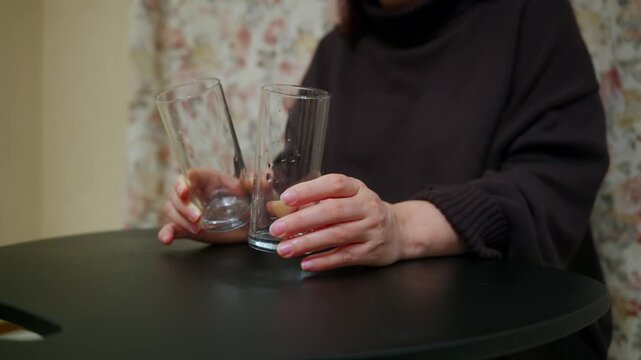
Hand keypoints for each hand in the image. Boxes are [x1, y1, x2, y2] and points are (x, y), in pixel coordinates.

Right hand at [158, 169, 248, 244]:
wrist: (249, 223)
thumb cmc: (248, 202)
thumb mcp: (252, 192)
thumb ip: (254, 184)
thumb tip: (259, 180)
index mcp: (207, 180)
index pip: (189, 176)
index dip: (183, 183)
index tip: (186, 192)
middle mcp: (194, 193)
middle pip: (176, 194)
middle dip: (184, 206)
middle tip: (198, 218)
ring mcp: (188, 210)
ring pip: (172, 210)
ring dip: (180, 220)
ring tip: (197, 230)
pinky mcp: (186, 227)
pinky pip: (171, 228)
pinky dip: (166, 233)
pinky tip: (166, 239)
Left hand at [270, 174, 466, 270]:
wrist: (400, 231)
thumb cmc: (362, 211)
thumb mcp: (344, 198)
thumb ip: (313, 201)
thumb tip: (276, 208)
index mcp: (356, 188)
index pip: (333, 184)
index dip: (309, 190)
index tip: (286, 198)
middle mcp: (366, 207)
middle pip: (332, 211)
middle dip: (302, 221)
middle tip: (278, 229)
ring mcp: (370, 230)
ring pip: (336, 235)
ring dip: (307, 243)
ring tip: (285, 249)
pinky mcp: (371, 251)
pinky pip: (345, 256)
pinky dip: (324, 261)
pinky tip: (306, 263)